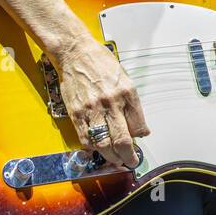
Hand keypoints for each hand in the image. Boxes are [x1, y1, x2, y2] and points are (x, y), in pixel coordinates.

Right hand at [49, 31, 149, 167]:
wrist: (76, 52)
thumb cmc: (100, 62)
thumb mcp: (124, 78)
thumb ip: (132, 104)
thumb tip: (140, 129)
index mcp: (127, 92)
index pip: (139, 125)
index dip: (140, 139)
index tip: (139, 146)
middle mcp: (111, 102)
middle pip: (123, 139)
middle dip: (129, 156)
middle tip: (131, 162)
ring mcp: (93, 109)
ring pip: (104, 144)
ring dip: (112, 157)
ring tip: (116, 161)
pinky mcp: (77, 113)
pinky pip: (86, 138)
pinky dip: (93, 149)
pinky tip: (98, 151)